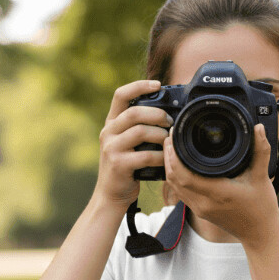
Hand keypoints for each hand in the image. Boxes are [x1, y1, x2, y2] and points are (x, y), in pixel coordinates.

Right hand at [93, 80, 173, 208]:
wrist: (111, 194)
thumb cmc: (126, 166)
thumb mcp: (127, 142)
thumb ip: (138, 127)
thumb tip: (168, 113)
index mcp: (112, 123)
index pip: (120, 95)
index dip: (139, 86)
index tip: (157, 84)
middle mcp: (108, 132)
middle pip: (134, 112)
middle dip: (157, 114)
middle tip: (170, 122)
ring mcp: (111, 148)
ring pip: (140, 131)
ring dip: (160, 135)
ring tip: (169, 140)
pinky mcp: (118, 164)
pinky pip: (145, 155)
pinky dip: (160, 156)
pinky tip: (165, 159)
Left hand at [162, 123, 278, 246]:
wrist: (260, 234)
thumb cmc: (262, 207)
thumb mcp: (262, 178)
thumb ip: (261, 151)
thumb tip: (258, 128)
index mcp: (218, 193)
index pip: (184, 174)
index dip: (174, 154)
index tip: (175, 134)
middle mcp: (204, 202)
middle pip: (173, 178)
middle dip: (168, 156)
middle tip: (171, 136)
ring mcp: (200, 208)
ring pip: (173, 186)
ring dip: (169, 166)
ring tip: (171, 147)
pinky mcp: (200, 211)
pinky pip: (180, 192)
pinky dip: (175, 177)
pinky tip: (177, 165)